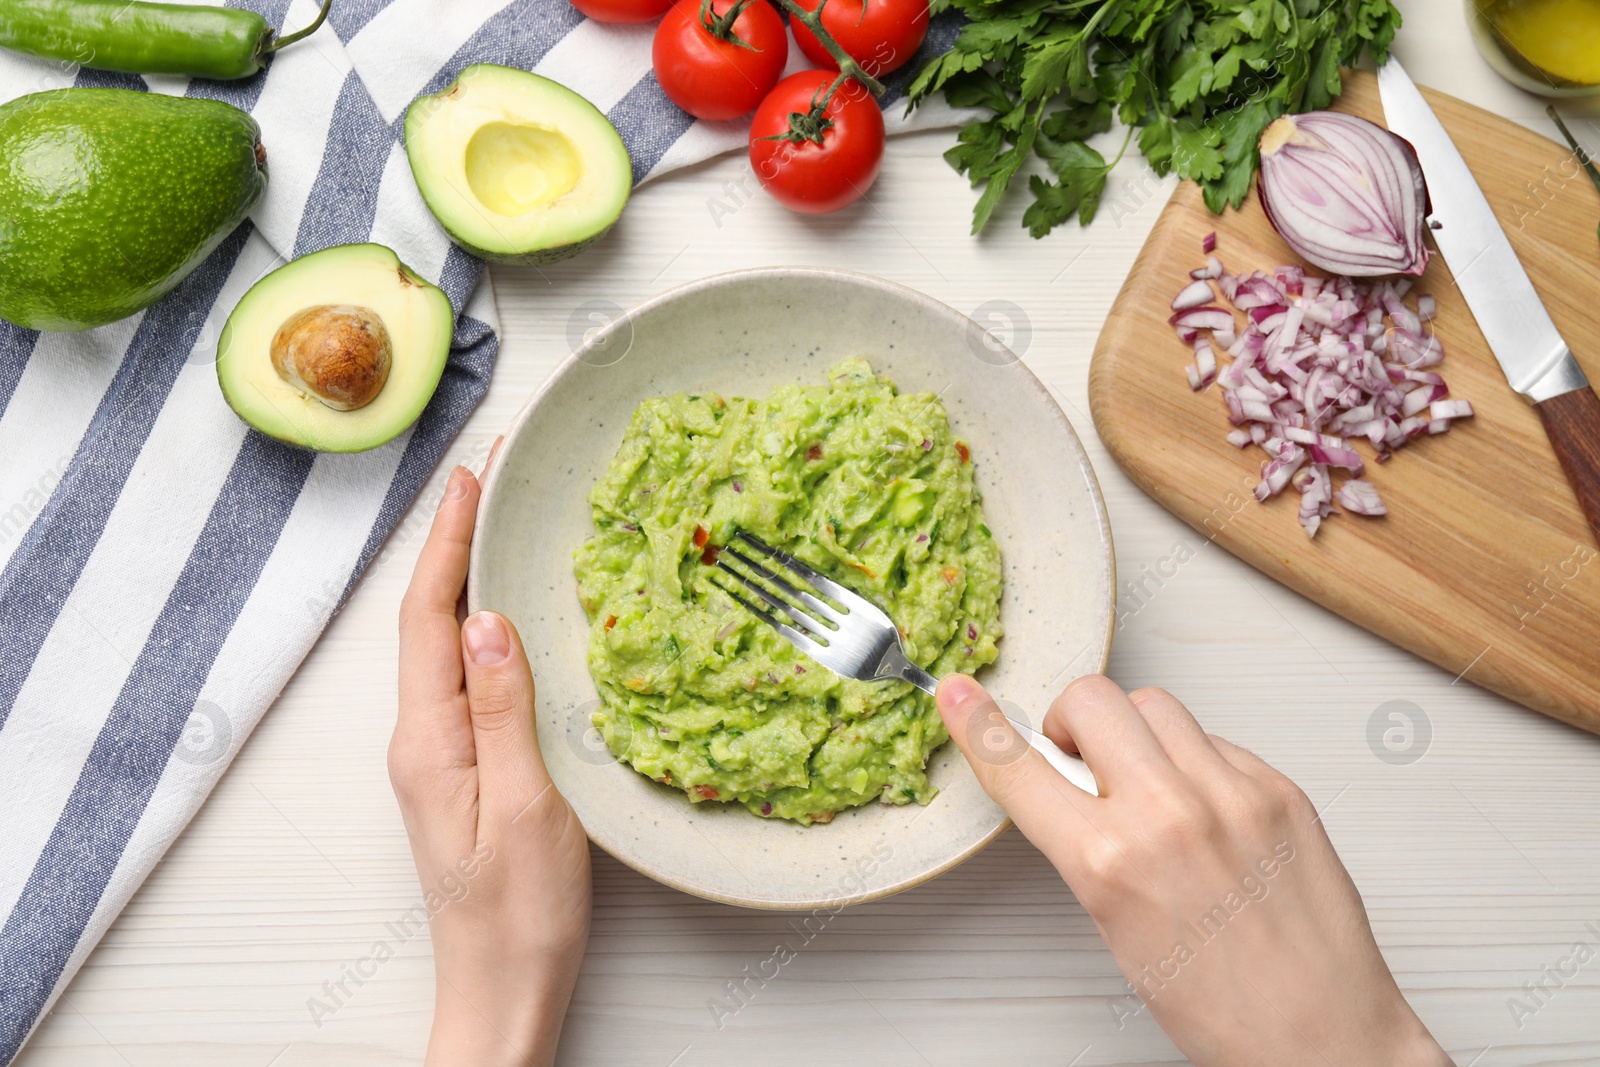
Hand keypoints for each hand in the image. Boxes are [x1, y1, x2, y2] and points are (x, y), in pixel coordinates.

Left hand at [392, 457, 590, 1066]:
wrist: (503, 989)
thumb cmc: (519, 915)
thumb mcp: (526, 808)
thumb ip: (502, 711)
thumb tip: (487, 618)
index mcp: (428, 741)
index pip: (429, 617)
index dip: (449, 541)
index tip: (472, 476)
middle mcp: (422, 740)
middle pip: (429, 620)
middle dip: (455, 542)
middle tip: (489, 477)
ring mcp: (439, 756)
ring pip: (447, 645)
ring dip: (468, 577)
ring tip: (499, 521)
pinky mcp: (465, 770)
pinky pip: (468, 677)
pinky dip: (485, 625)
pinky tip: (510, 613)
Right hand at [936, 674, 1448, 1066]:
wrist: (1323, 1036)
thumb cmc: (1221, 1007)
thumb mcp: (1117, 927)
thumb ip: (1085, 844)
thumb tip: (1066, 782)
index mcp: (1111, 861)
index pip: (1020, 768)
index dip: (976, 727)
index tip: (956, 697)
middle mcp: (1170, 814)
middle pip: (1092, 699)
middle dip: (1074, 722)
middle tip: (1085, 759)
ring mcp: (1232, 794)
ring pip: (1156, 705)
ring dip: (1137, 733)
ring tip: (1149, 782)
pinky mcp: (1279, 790)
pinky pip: (1216, 739)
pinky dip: (1197, 761)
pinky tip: (1205, 808)